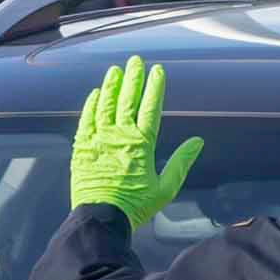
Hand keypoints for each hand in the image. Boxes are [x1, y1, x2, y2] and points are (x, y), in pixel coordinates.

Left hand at [68, 59, 201, 223]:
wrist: (100, 218)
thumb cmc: (135, 206)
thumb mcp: (166, 188)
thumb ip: (181, 162)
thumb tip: (197, 142)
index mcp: (141, 144)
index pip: (150, 107)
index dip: (154, 87)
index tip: (158, 71)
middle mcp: (119, 136)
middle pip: (127, 100)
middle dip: (133, 78)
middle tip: (135, 61)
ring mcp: (98, 139)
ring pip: (105, 105)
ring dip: (111, 86)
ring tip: (115, 71)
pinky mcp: (82, 147)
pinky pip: (86, 119)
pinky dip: (92, 104)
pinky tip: (95, 94)